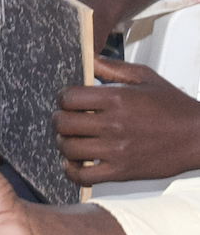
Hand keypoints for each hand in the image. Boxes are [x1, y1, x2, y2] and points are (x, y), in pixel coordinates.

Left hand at [55, 57, 199, 184]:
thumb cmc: (174, 106)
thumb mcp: (146, 78)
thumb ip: (113, 68)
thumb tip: (88, 59)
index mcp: (117, 99)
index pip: (68, 97)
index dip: (63, 99)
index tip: (69, 102)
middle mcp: (114, 124)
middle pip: (63, 123)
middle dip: (59, 120)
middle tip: (66, 121)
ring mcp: (117, 150)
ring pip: (69, 148)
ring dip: (63, 143)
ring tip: (70, 140)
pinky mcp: (122, 172)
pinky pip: (83, 176)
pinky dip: (71, 170)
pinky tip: (74, 162)